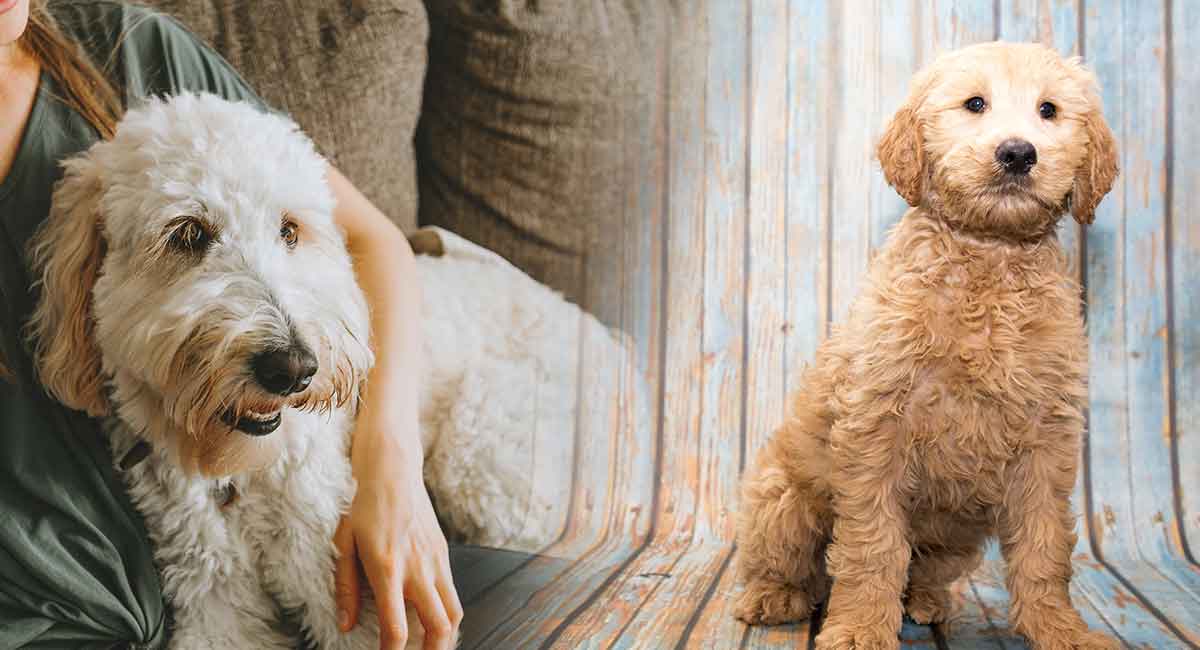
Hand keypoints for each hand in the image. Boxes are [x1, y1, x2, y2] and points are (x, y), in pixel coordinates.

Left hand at [334, 409, 461, 649]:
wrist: (392, 470)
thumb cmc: (363, 505)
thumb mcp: (344, 545)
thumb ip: (346, 588)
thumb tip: (346, 624)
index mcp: (387, 569)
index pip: (397, 628)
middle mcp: (417, 568)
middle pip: (439, 627)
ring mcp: (435, 561)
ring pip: (454, 612)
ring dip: (445, 637)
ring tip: (431, 648)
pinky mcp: (443, 554)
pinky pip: (452, 593)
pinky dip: (446, 612)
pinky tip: (432, 618)